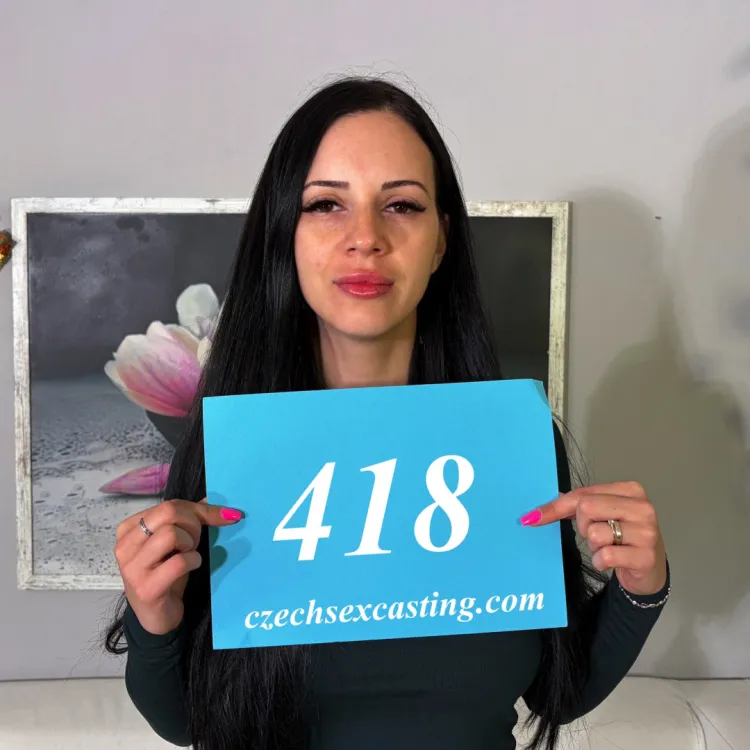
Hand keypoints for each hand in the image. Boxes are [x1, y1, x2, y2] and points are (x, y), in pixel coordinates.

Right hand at [114, 498, 242, 634]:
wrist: (157, 616)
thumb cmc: (166, 573)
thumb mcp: (176, 541)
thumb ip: (190, 517)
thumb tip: (212, 496)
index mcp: (129, 528)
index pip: (169, 504)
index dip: (198, 510)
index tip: (219, 517)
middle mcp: (125, 545)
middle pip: (169, 512)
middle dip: (193, 524)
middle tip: (195, 541)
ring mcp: (132, 567)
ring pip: (171, 534)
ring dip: (190, 543)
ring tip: (189, 554)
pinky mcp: (146, 588)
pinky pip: (179, 562)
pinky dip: (193, 561)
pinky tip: (191, 567)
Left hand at [521, 482, 666, 595]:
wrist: (649, 568)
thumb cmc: (621, 536)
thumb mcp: (601, 515)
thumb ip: (573, 506)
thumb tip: (536, 512)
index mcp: (630, 490)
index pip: (582, 494)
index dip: (556, 507)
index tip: (533, 518)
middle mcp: (642, 508)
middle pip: (586, 508)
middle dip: (582, 526)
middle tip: (595, 535)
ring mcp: (647, 532)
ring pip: (595, 533)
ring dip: (593, 546)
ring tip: (609, 547)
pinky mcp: (646, 557)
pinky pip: (605, 556)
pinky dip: (600, 561)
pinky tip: (611, 561)